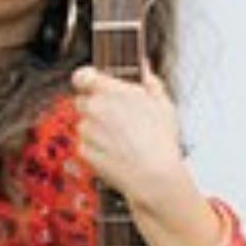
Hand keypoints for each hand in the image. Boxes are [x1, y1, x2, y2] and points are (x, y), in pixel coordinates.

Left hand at [72, 67, 223, 245]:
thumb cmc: (161, 141)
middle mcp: (93, 109)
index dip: (86, 78)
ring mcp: (86, 130)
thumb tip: (145, 69)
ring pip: (84, 123)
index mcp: (110, 93)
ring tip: (122, 139)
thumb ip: (151, 83)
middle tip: (117, 118)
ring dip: (96, 128)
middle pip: (83, 101)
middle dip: (96, 106)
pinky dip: (96, 146)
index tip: (92, 82)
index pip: (82, 76)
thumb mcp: (164, 106)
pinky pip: (85, 143)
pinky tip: (116, 151)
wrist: (154, 176)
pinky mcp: (82, 149)